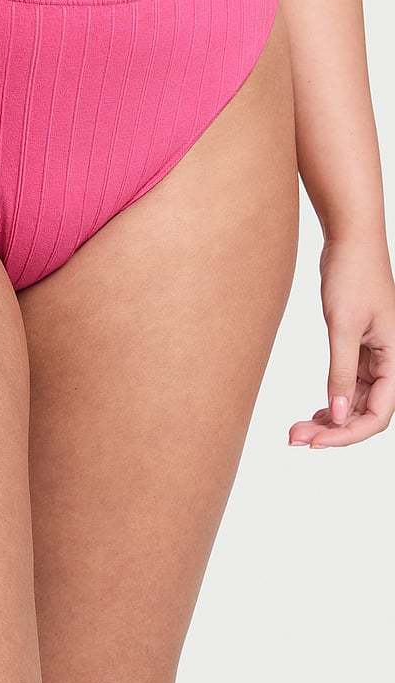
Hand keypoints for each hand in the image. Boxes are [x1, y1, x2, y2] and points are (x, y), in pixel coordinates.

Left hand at [289, 235, 394, 447]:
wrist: (349, 240)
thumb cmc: (352, 275)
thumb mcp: (343, 325)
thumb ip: (340, 371)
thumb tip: (337, 414)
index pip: (378, 413)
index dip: (349, 433)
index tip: (316, 442)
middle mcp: (389, 361)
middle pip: (365, 412)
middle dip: (333, 430)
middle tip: (296, 438)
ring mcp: (373, 356)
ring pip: (354, 401)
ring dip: (329, 418)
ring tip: (296, 430)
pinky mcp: (357, 346)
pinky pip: (347, 384)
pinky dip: (330, 400)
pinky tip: (312, 412)